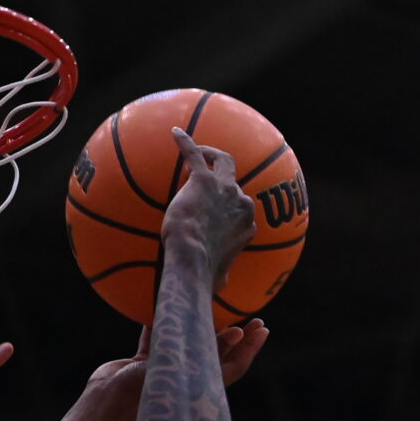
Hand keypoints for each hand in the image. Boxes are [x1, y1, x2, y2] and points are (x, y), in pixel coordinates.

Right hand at [84, 320, 270, 404]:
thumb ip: (206, 351)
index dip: (250, 348)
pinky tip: (165, 301)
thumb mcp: (179, 369)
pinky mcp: (143, 362)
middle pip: (217, 352)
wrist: (107, 401)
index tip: (262, 328)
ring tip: (213, 305)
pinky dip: (162, 319)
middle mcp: (185, 376)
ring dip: (201, 324)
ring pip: (188, 341)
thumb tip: (238, 332)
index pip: (234, 365)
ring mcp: (164, 368)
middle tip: (252, 317)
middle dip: (235, 335)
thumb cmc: (143, 391)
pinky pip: (156, 335)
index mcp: (198, 383)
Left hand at [160, 128, 255, 273]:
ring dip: (211, 154)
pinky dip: (185, 143)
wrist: (193, 259)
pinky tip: (174, 133)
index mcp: (245, 224)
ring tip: (198, 150)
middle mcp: (240, 202)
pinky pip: (194, 154)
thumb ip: (220, 274)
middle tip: (210, 174)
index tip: (212, 209)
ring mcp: (224, 189)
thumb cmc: (203, 272)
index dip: (226, 207)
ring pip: (223, 160)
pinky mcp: (203, 180)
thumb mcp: (218, 277)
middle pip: (236, 181)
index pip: (240, 209)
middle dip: (224, 177)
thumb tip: (219, 286)